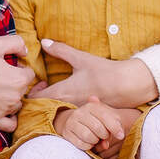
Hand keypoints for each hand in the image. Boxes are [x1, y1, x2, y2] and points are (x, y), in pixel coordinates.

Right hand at [0, 34, 34, 131]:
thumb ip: (16, 43)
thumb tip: (26, 52)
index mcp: (18, 79)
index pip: (29, 74)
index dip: (19, 68)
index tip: (6, 66)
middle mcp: (14, 97)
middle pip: (23, 90)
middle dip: (15, 83)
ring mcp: (4, 111)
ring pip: (16, 105)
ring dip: (11, 99)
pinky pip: (10, 125)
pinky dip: (9, 118)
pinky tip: (2, 110)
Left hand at [29, 42, 157, 109]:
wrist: (127, 86)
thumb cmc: (103, 72)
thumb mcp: (80, 58)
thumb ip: (61, 50)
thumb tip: (45, 42)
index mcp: (61, 92)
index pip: (35, 99)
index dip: (33, 91)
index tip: (41, 82)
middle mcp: (66, 106)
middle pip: (44, 107)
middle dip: (42, 97)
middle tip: (48, 86)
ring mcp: (76, 113)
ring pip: (57, 112)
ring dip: (55, 102)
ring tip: (62, 91)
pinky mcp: (86, 116)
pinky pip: (70, 116)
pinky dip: (67, 108)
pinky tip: (75, 97)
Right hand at [54, 97, 126, 154]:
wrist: (74, 121)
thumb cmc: (96, 121)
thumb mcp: (107, 119)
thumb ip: (111, 128)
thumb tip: (105, 144)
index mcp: (92, 106)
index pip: (105, 116)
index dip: (115, 128)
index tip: (121, 136)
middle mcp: (80, 112)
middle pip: (98, 128)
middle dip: (105, 136)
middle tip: (104, 136)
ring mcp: (71, 122)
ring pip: (89, 137)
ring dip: (96, 141)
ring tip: (96, 138)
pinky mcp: (67, 133)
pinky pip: (81, 144)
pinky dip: (88, 146)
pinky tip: (89, 142)